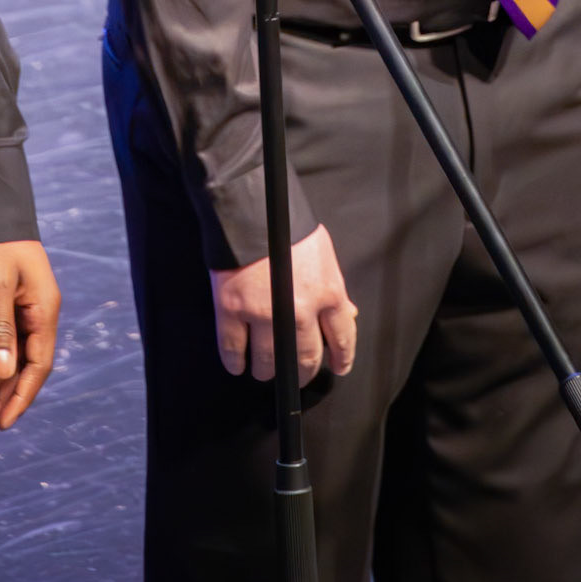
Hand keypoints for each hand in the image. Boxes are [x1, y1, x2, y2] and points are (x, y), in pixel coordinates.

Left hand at [0, 240, 61, 433]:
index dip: (21, 398)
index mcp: (44, 312)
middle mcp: (37, 315)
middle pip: (21, 368)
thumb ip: (0, 330)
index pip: (37, 366)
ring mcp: (22, 311)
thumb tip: (3, 376)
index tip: (2, 424)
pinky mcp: (5, 305)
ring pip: (6, 359)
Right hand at [210, 222, 356, 383]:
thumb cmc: (289, 226)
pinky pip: (233, 349)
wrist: (252, 206)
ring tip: (264, 371)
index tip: (337, 367)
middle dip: (302, 372)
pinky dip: (235, 362)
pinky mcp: (233, 309)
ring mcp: (264, 312)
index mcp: (328, 292)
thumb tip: (347, 314)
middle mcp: (300, 310)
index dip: (341, 359)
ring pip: (269, 362)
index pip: (343, 338)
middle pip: (306, 358)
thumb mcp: (323, 253)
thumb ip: (333, 289)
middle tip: (297, 374)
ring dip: (267, 371)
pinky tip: (237, 365)